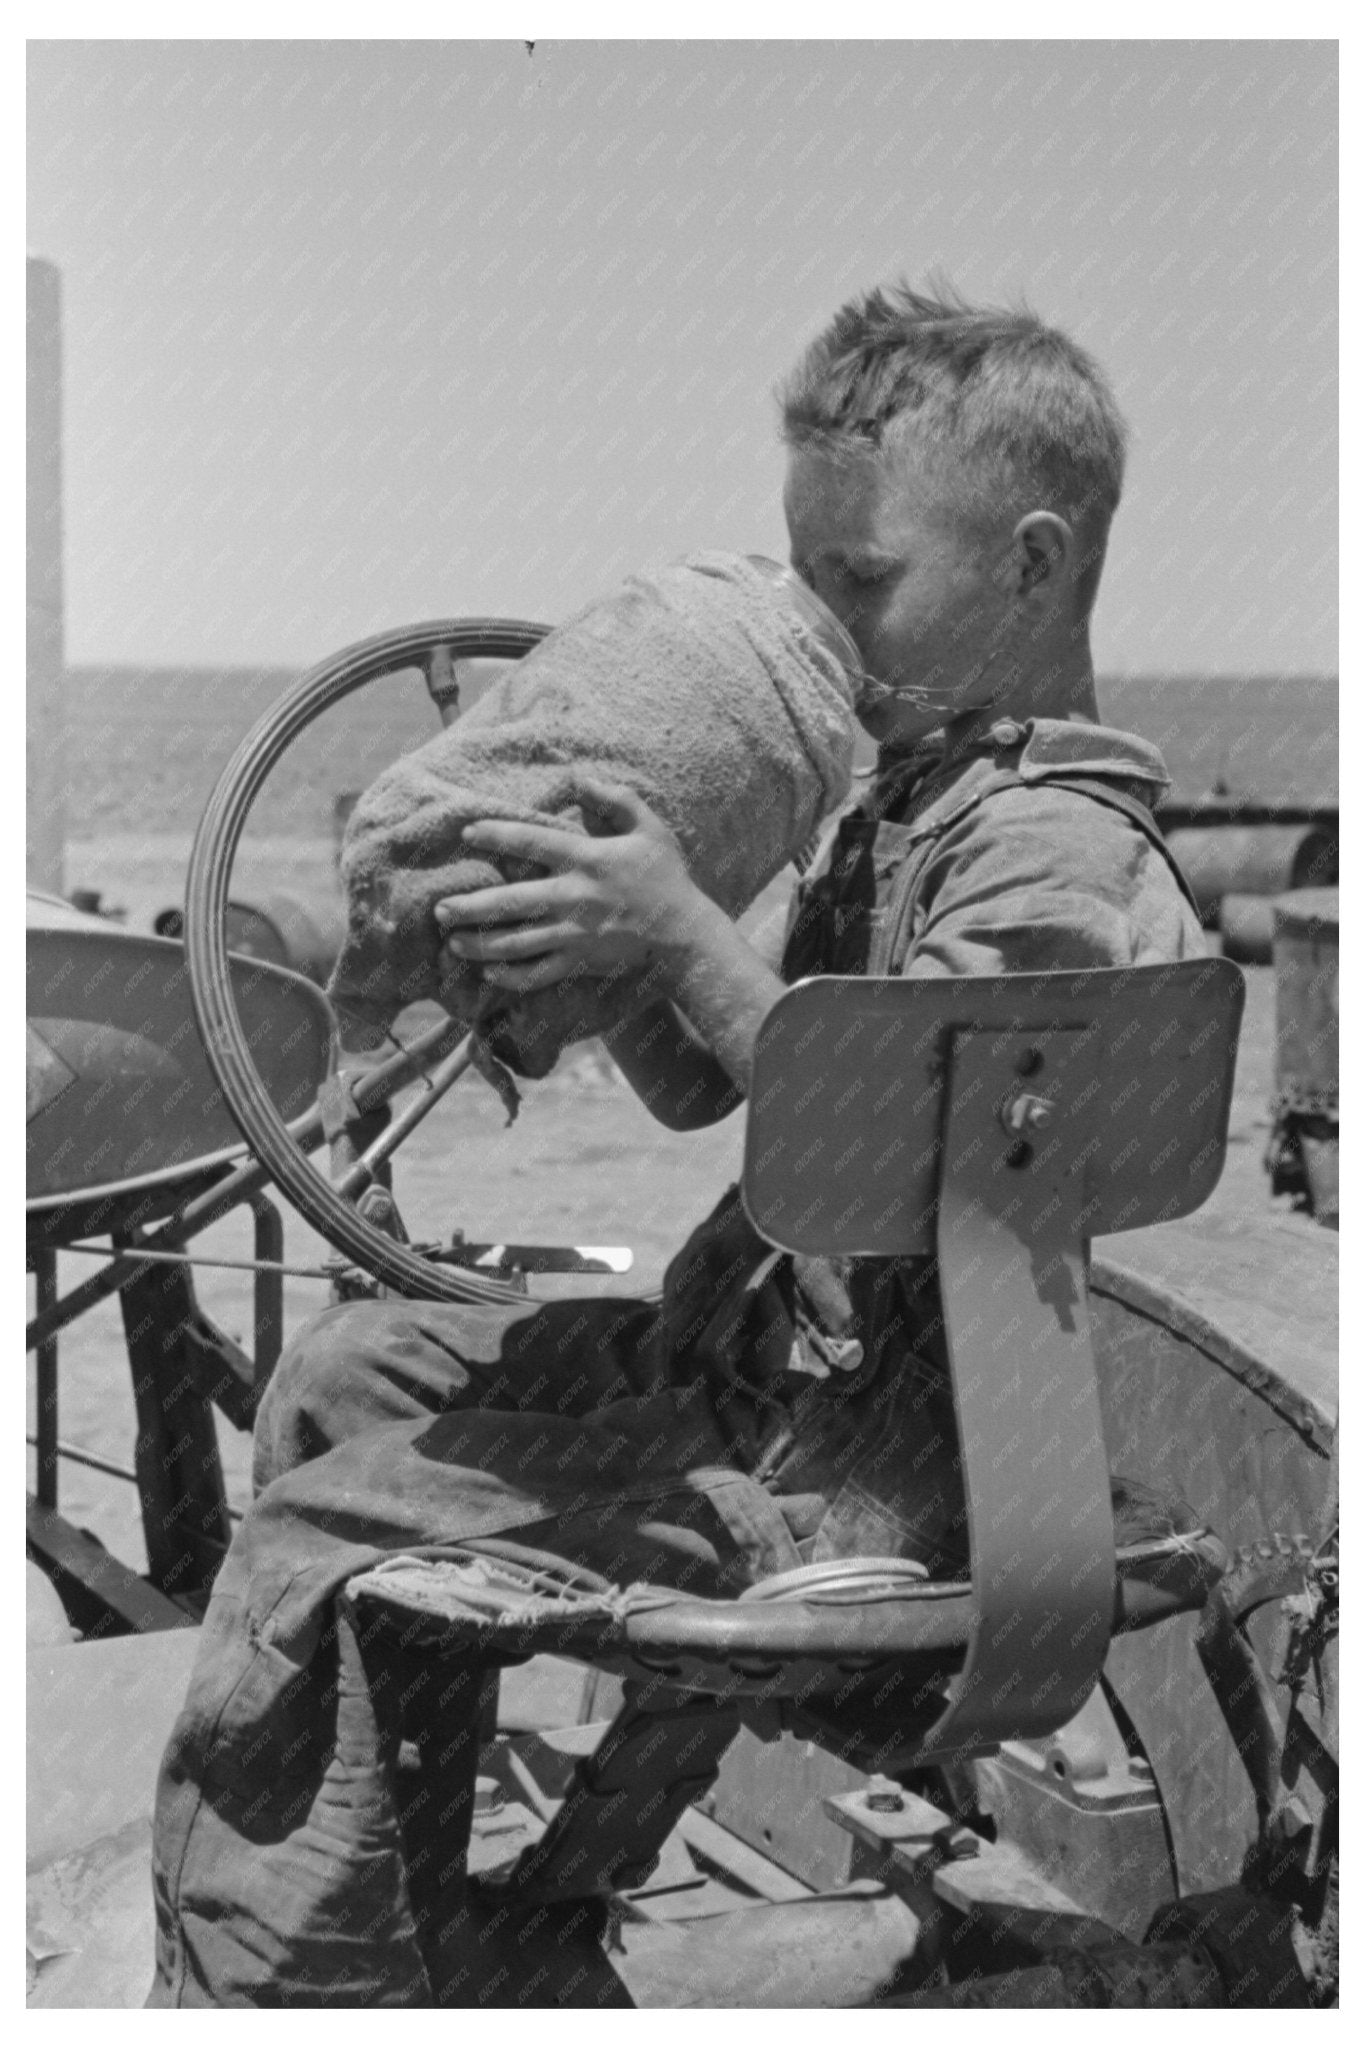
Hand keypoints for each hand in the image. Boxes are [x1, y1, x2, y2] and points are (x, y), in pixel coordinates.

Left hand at [437, 776, 703, 997]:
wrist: (685, 934)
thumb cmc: (666, 878)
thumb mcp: (649, 828)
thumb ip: (615, 799)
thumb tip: (579, 780)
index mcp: (586, 859)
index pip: (531, 842)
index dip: (497, 835)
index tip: (467, 833)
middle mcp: (573, 897)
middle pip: (510, 902)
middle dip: (470, 906)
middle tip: (439, 909)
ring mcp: (574, 934)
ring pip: (516, 942)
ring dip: (480, 944)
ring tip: (453, 943)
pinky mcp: (579, 962)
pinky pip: (537, 973)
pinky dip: (511, 976)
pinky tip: (489, 972)